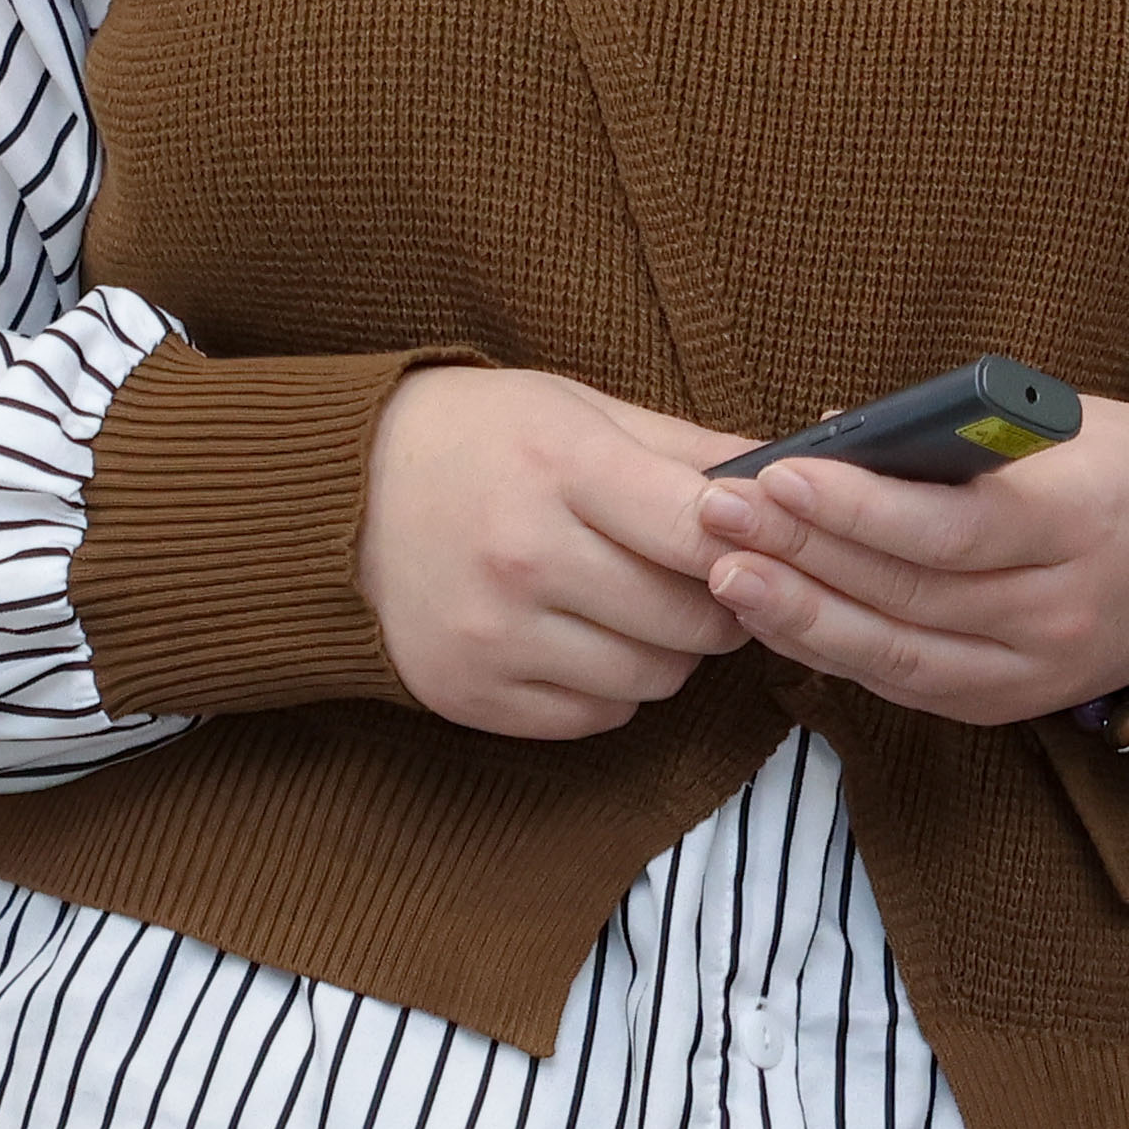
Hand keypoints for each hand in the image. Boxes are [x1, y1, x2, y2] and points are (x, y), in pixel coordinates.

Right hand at [358, 367, 757, 739]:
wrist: (338, 497)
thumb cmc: (475, 440)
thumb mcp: (576, 409)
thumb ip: (687, 448)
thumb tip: (791, 474)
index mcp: (558, 466)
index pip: (698, 527)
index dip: (750, 543)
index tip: (760, 542)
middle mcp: (522, 555)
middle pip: (688, 619)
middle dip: (717, 603)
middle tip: (701, 578)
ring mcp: (492, 634)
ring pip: (652, 680)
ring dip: (666, 652)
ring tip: (636, 606)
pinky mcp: (470, 694)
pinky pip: (596, 718)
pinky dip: (610, 689)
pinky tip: (583, 640)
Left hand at [693, 407, 1128, 727]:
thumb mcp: (1068, 425)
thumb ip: (959, 435)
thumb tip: (836, 434)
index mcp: (1084, 518)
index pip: (956, 526)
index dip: (861, 508)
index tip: (780, 474)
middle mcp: (1062, 608)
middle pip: (911, 591)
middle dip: (802, 552)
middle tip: (717, 514)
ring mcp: (1040, 669)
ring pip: (900, 654)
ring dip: (801, 614)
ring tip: (725, 571)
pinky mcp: (1017, 703)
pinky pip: (912, 685)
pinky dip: (838, 653)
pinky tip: (778, 615)